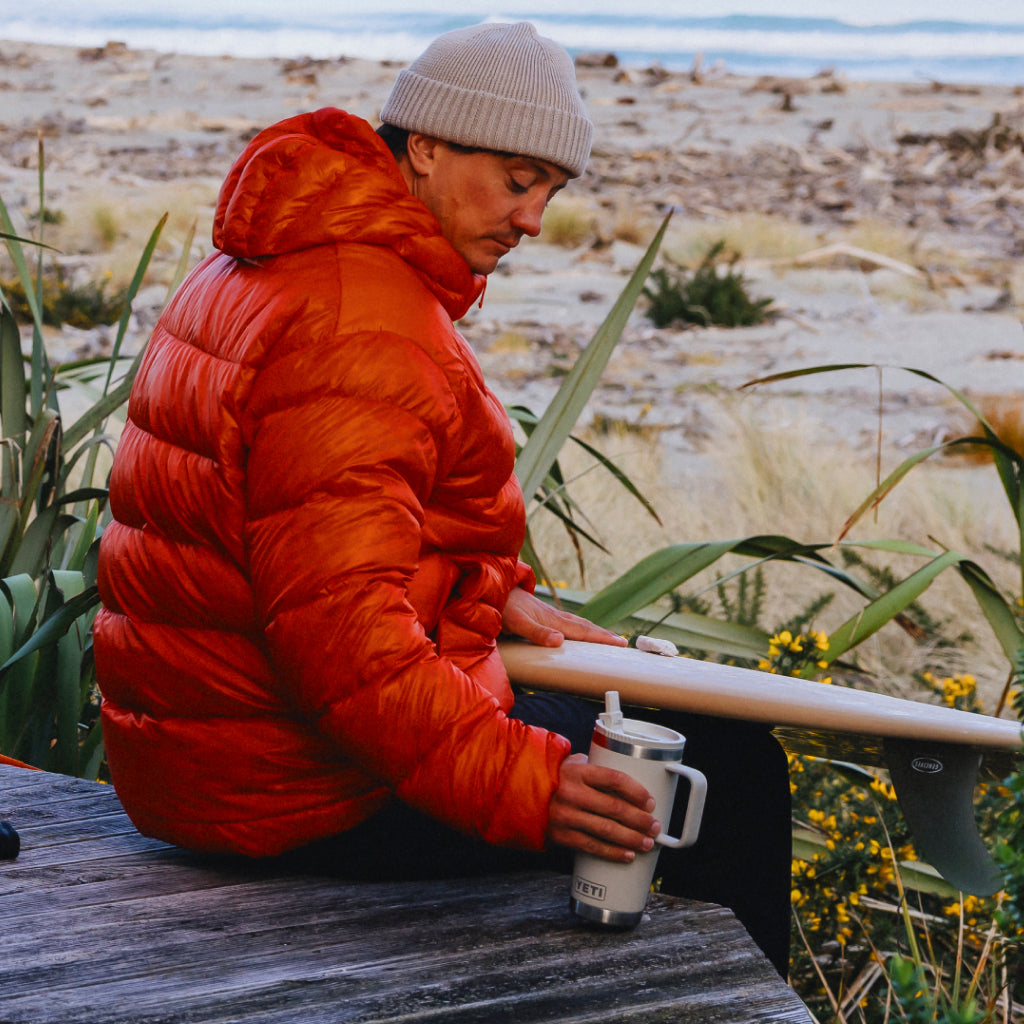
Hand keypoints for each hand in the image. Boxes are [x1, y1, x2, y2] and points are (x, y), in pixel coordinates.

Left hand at [501, 587, 627, 648]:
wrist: (491, 589)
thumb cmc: (503, 607)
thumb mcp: (517, 622)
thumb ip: (536, 632)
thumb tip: (559, 641)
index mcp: (552, 619)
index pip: (582, 631)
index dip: (601, 638)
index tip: (621, 643)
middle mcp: (553, 616)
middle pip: (584, 626)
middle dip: (603, 635)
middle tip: (622, 642)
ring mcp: (548, 614)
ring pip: (576, 623)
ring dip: (593, 631)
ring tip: (606, 637)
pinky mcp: (541, 615)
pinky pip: (567, 623)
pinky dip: (578, 629)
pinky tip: (576, 632)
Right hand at [547, 754, 659, 861]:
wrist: (521, 794)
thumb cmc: (555, 777)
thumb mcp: (572, 764)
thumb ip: (596, 768)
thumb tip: (628, 776)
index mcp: (578, 771)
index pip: (614, 779)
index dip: (636, 791)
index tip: (650, 801)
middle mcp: (572, 793)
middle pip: (614, 808)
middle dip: (639, 820)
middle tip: (655, 826)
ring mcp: (566, 816)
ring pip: (606, 830)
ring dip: (631, 838)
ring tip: (647, 842)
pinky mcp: (562, 835)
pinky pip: (592, 846)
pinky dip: (612, 852)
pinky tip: (628, 854)